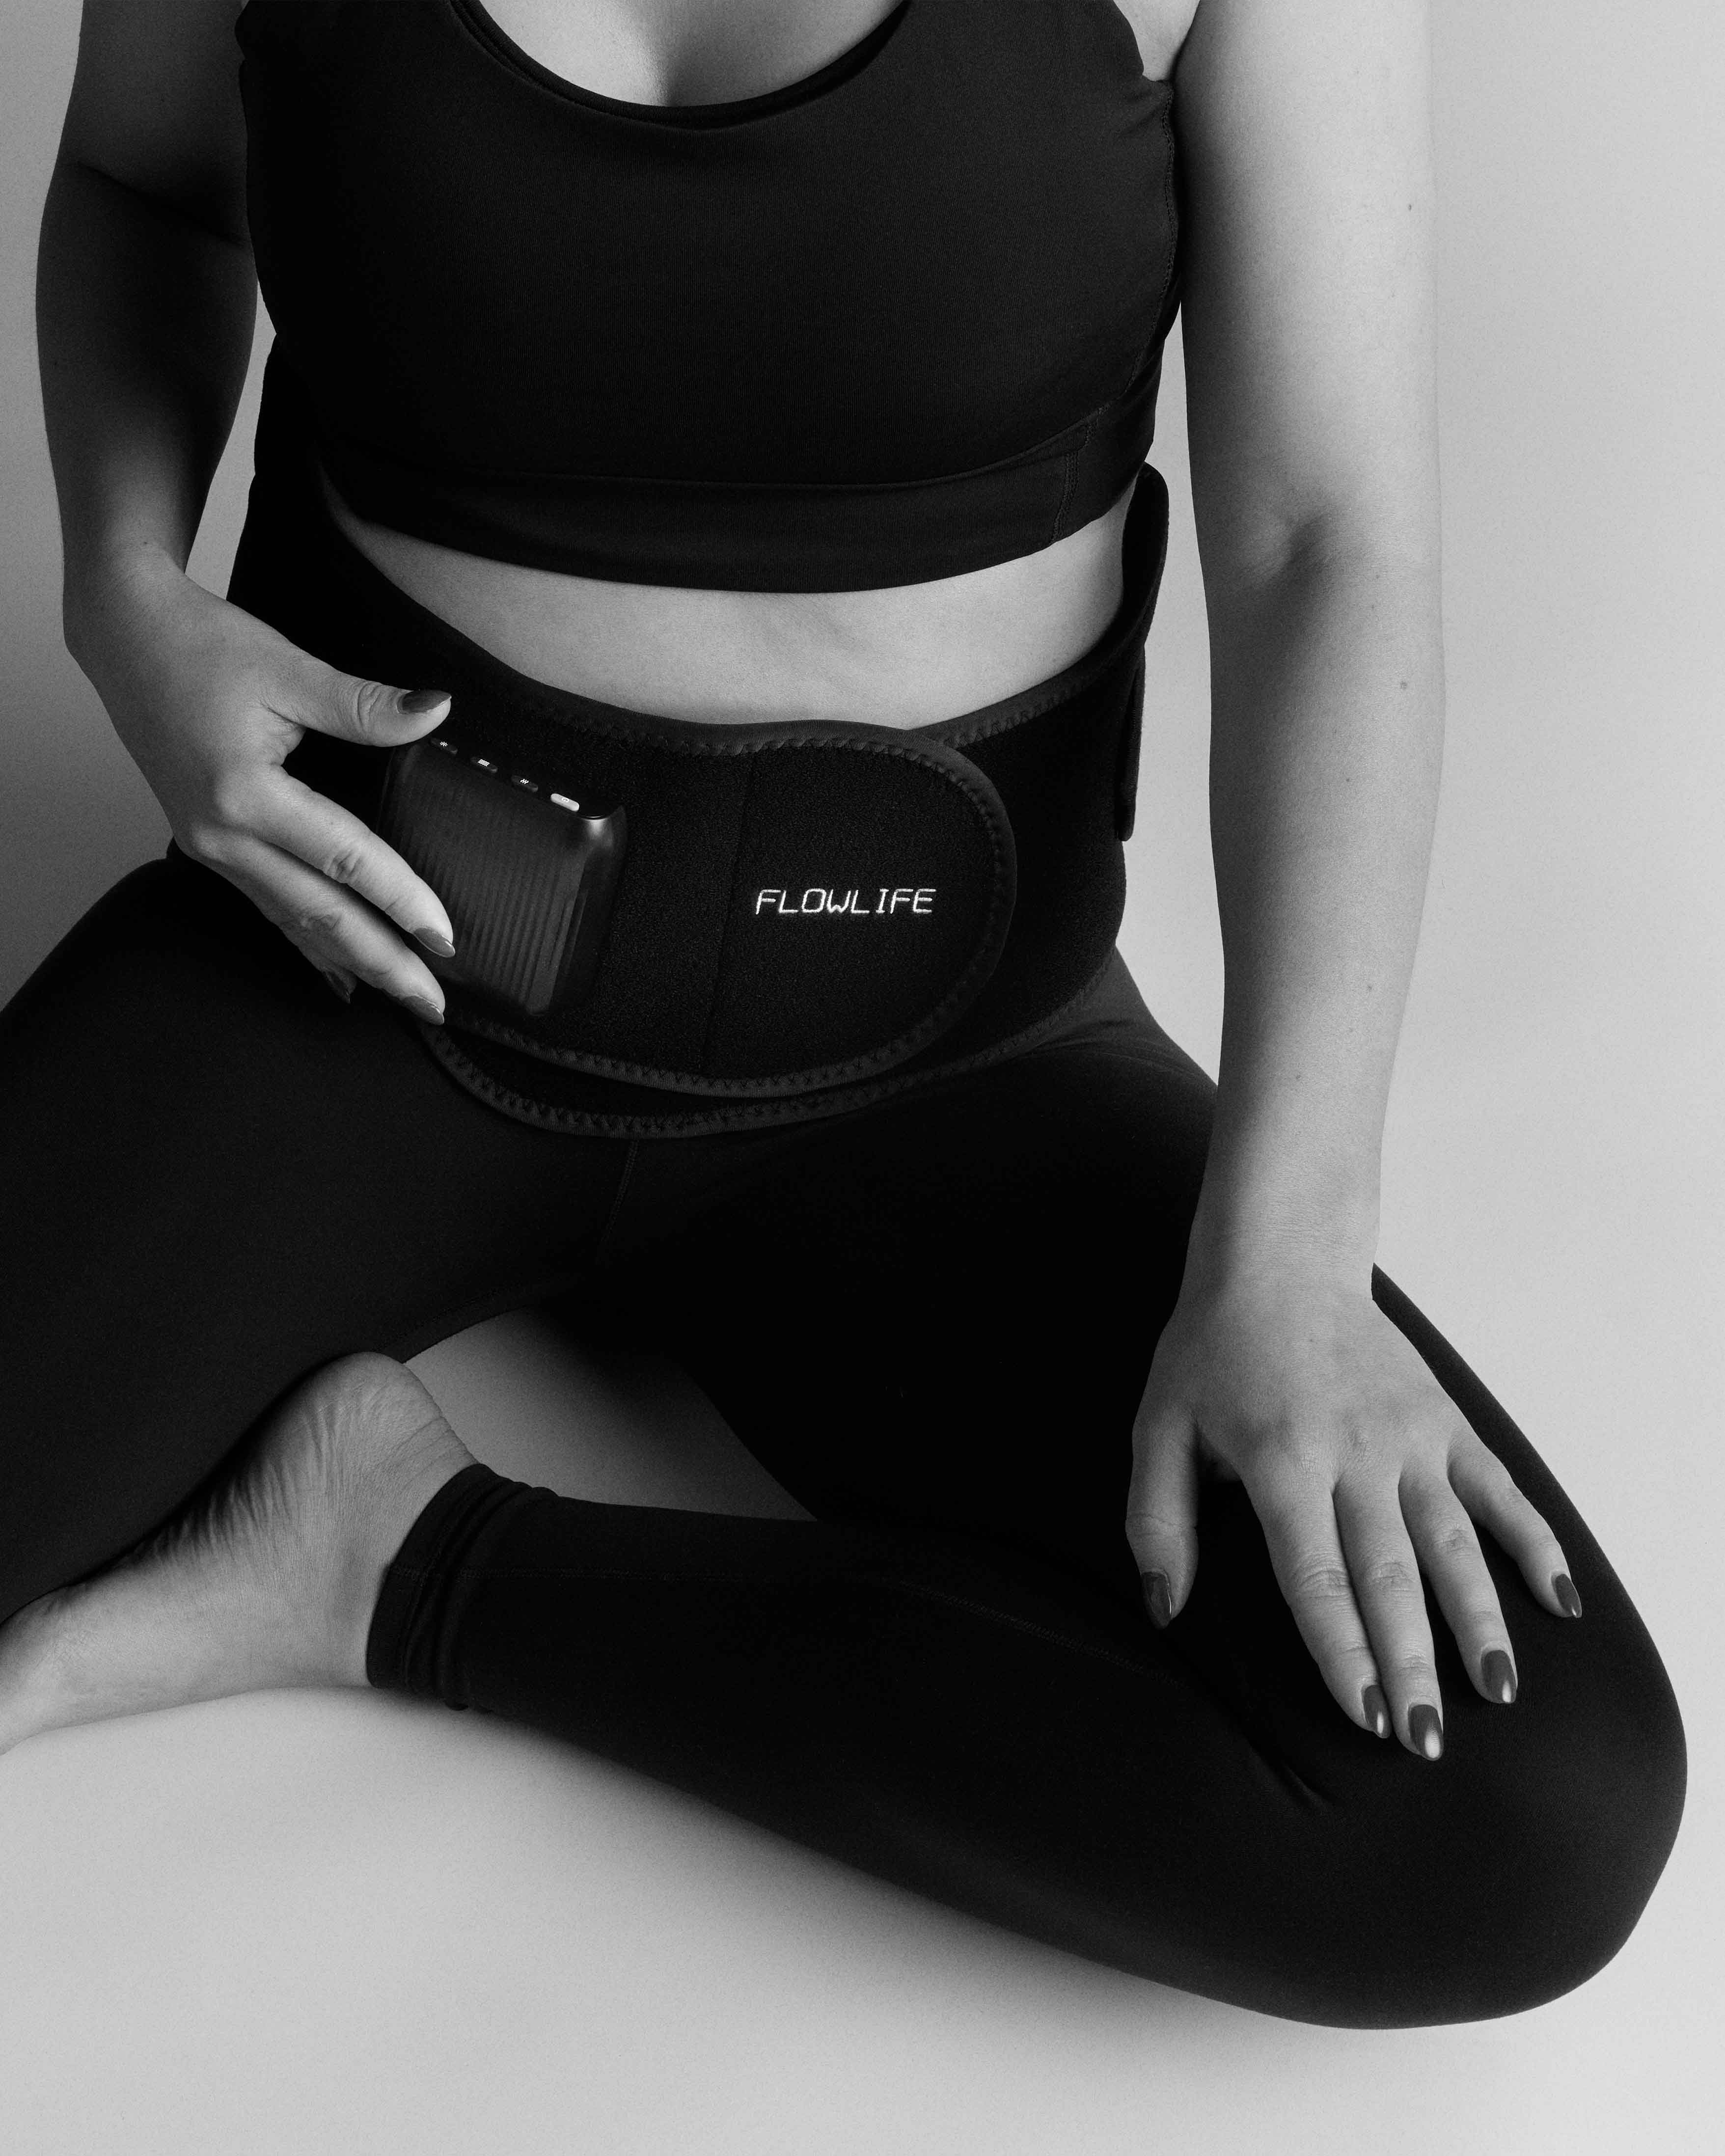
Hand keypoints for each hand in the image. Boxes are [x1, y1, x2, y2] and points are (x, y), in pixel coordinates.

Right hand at [76, 549, 456, 1016]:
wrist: (126, 636)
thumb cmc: (201, 646)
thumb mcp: (288, 667)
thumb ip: (364, 704)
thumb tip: (435, 710)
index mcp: (243, 792)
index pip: (343, 859)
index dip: (399, 899)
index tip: (445, 937)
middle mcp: (221, 833)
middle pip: (318, 912)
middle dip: (380, 962)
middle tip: (433, 1004)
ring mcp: (208, 846)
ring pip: (291, 920)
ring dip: (349, 962)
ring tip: (399, 997)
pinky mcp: (206, 845)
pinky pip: (265, 907)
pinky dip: (305, 943)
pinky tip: (336, 974)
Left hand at [1125, 1258, 1580, 1757]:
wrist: (1278, 1261)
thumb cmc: (1212, 1349)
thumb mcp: (1158, 1427)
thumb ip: (1157, 1521)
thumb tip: (1165, 1607)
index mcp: (1282, 1460)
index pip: (1317, 1577)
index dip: (1342, 1653)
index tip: (1364, 1717)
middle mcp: (1356, 1453)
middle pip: (1390, 1575)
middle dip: (1411, 1664)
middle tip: (1426, 1738)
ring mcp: (1411, 1436)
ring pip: (1454, 1542)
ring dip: (1478, 1619)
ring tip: (1497, 1690)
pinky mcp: (1446, 1419)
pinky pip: (1500, 1489)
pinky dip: (1535, 1543)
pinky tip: (1558, 1602)